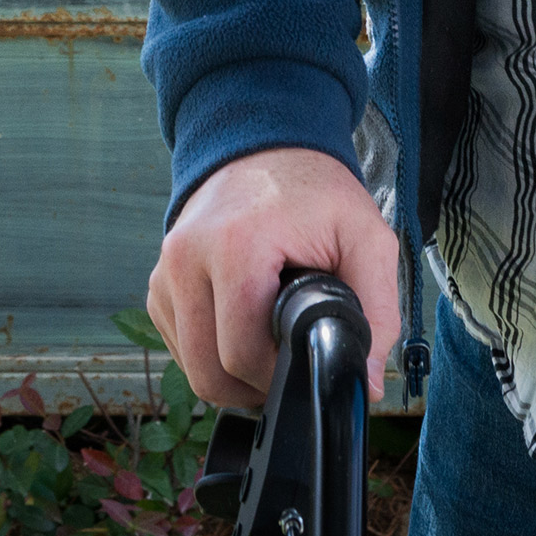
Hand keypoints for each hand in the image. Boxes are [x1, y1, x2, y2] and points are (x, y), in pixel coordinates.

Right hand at [147, 144, 401, 409]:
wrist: (267, 147)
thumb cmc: (316, 194)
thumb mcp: (367, 238)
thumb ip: (378, 312)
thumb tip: (363, 384)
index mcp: (235, 246)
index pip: (240, 354)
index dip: (279, 378)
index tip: (306, 365)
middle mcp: (186, 258)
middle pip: (207, 371)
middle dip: (253, 387)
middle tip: (289, 369)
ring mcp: (165, 270)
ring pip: (189, 365)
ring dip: (229, 374)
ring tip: (270, 347)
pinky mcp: (158, 281)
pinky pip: (178, 345)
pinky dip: (210, 353)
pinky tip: (243, 330)